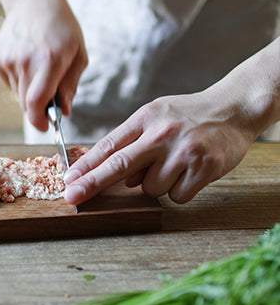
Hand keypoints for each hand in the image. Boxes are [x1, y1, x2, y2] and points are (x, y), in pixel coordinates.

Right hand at [0, 0, 86, 131]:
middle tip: (49, 95)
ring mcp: (7, 58)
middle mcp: (25, 60)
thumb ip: (71, 86)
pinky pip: (9, 82)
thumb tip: (63, 112)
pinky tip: (25, 59)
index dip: (38, 120)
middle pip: (26, 102)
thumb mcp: (78, 54)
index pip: (36, 101)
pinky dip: (18, 79)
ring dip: (28, 90)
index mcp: (49, 59)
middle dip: (37, 106)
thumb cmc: (61, 28)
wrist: (33, 1)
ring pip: (17, 93)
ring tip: (38, 67)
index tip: (44, 126)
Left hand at [63, 90, 256, 204]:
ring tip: (174, 164)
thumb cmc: (188, 116)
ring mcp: (183, 151)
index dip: (86, 166)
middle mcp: (161, 134)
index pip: (108, 146)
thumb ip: (132, 143)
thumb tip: (116, 178)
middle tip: (71, 197)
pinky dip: (179, 190)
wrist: (235, 108)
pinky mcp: (204, 168)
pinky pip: (176, 195)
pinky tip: (189, 172)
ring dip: (156, 184)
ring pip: (150, 188)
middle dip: (92, 184)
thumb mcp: (155, 117)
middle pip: (119, 165)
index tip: (68, 180)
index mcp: (145, 119)